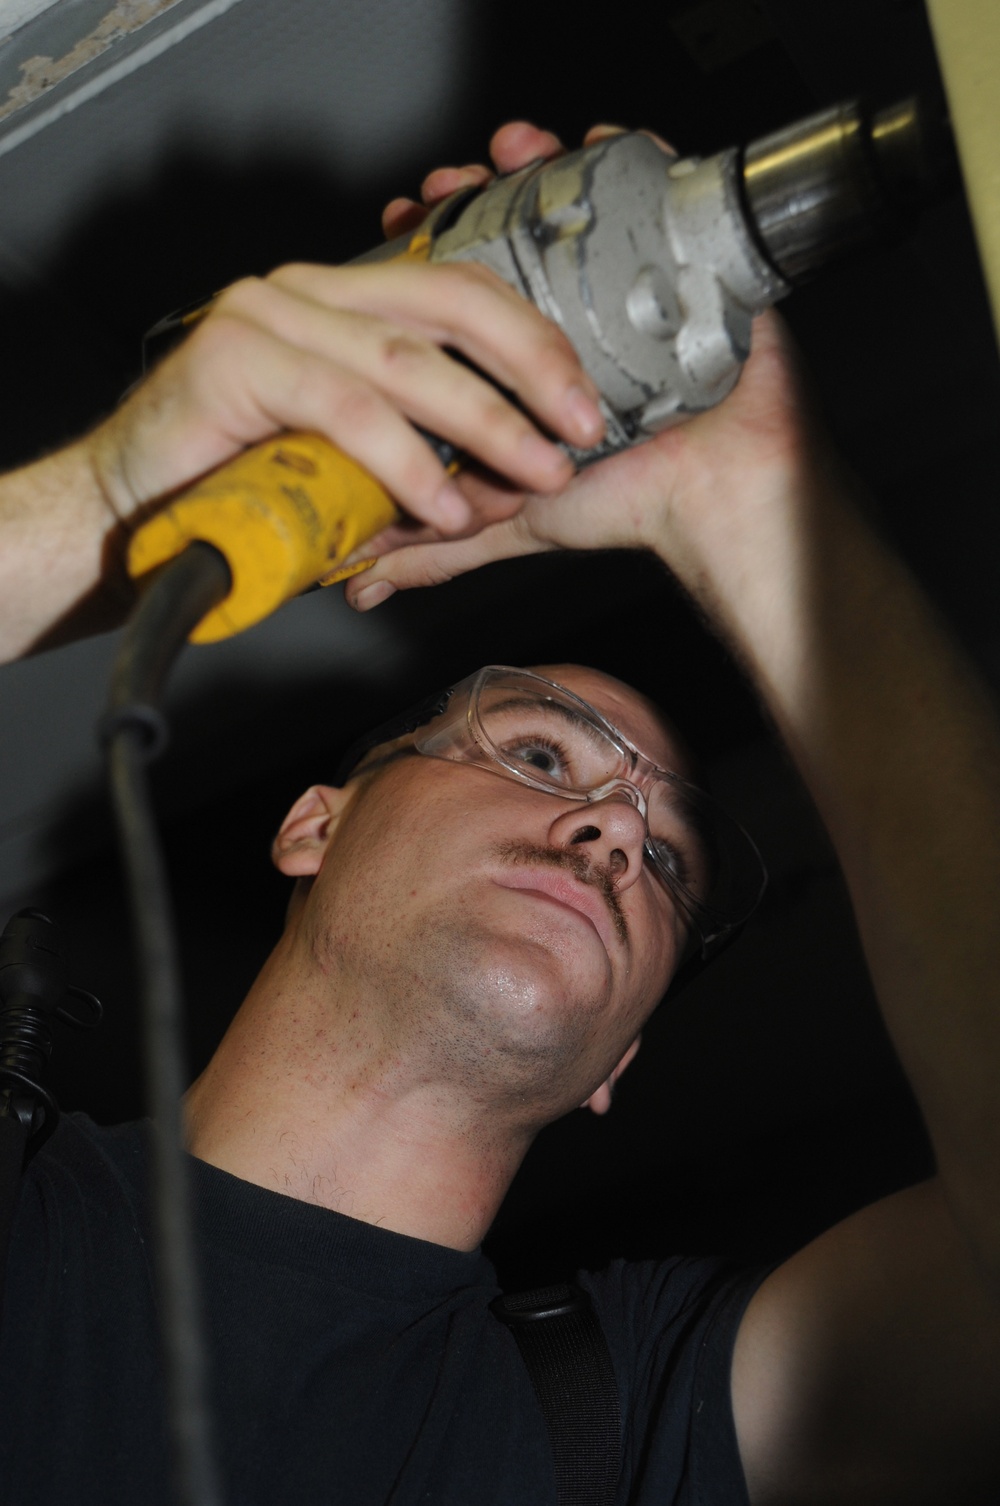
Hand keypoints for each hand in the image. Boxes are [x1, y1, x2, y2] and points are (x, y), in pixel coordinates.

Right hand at [84, 247, 605, 541]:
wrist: (133, 512)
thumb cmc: (243, 488)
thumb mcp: (354, 467)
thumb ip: (423, 460)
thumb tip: (509, 485)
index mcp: (345, 303)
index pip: (463, 296)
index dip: (535, 344)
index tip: (585, 403)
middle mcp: (310, 293)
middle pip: (451, 306)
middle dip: (532, 369)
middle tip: (580, 429)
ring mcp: (270, 316)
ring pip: (405, 359)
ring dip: (483, 424)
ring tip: (530, 475)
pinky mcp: (236, 358)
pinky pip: (345, 407)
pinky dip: (403, 462)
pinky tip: (439, 507)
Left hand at [346, 122, 823, 615]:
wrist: (712, 494)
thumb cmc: (626, 501)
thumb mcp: (506, 520)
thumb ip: (434, 548)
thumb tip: (360, 581)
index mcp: (523, 353)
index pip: (465, 277)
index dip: (428, 241)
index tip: (395, 225)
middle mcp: (571, 308)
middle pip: (515, 220)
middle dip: (475, 189)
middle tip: (446, 183)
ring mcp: (627, 279)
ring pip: (575, 196)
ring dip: (537, 161)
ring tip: (508, 151)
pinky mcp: (683, 261)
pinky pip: (657, 189)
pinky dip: (627, 155)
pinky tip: (596, 141)